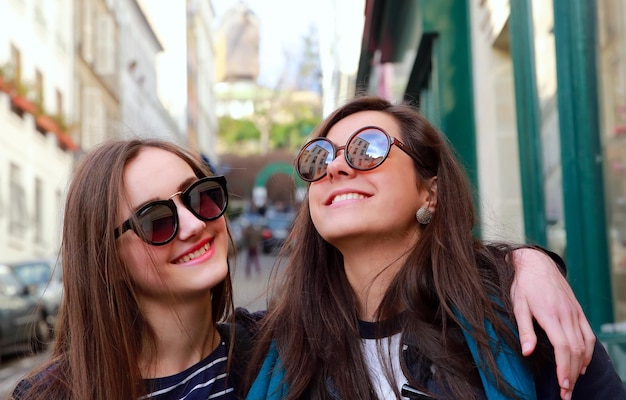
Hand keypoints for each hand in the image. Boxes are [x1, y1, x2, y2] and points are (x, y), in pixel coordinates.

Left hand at [510, 248, 594, 399]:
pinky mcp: (578, 311)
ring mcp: (575, 313)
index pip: (563, 348)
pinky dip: (588, 352)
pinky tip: (582, 364)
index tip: (562, 386)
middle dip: (571, 375)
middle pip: (575, 351)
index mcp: (551, 315)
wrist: (536, 263)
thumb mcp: (518, 306)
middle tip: (566, 394)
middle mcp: (567, 315)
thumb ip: (524, 330)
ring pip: (584, 345)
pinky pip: (588, 334)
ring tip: (572, 384)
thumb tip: (527, 352)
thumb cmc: (523, 285)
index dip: (564, 369)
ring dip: (580, 367)